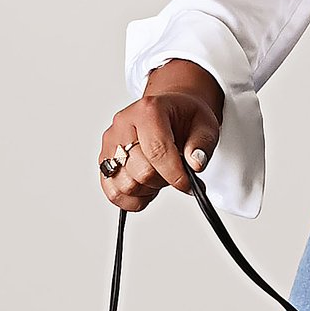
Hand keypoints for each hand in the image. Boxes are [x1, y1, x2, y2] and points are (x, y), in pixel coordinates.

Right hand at [97, 63, 224, 213]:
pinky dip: (132, 200)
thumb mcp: (205, 124)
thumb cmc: (184, 118)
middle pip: (141, 171)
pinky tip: (147, 189)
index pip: (157, 150)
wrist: (169, 113)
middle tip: (175, 174)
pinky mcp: (104, 161)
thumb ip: (202, 144)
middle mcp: (123, 125)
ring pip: (125, 185)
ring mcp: (110, 144)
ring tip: (160, 176)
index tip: (187, 184)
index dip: (175, 174)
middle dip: (163, 181)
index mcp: (148, 110)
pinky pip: (113, 193)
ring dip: (147, 190)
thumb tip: (195, 163)